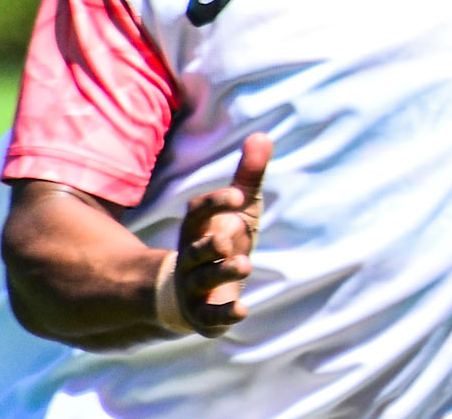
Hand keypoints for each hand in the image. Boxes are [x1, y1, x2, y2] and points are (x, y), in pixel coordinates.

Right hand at [169, 133, 271, 335]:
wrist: (190, 293)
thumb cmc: (221, 241)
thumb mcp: (239, 209)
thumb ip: (249, 175)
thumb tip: (262, 134)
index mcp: (198, 230)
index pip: (197, 213)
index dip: (214, 203)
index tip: (237, 195)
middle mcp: (191, 258)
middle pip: (195, 248)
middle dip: (210, 244)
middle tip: (229, 240)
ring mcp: (194, 287)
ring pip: (202, 279)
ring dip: (222, 272)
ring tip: (244, 265)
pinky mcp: (203, 314)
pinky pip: (210, 316)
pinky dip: (225, 314)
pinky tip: (243, 310)